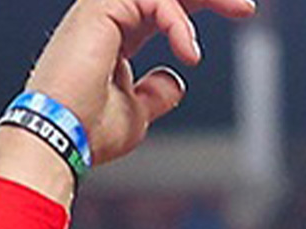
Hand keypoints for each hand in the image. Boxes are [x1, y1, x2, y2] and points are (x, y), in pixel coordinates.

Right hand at [20, 0, 257, 167]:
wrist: (59, 139)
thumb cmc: (87, 132)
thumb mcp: (136, 114)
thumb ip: (156, 94)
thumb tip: (174, 81)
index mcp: (115, 36)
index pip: (167, 5)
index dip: (204, 3)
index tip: (242, 12)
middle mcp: (107, 17)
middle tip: (246, 6)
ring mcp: (101, 10)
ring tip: (239, 8)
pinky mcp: (99, 8)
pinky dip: (178, 22)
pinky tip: (189, 51)